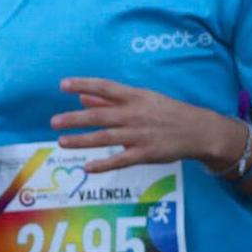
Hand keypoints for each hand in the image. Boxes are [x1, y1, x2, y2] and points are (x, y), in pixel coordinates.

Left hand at [50, 77, 240, 174]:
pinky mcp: (146, 153)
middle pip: (101, 115)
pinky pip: (121, 159)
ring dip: (82, 140)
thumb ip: (110, 101)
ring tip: (62, 142)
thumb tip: (82, 98)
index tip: (63, 85)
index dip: (84, 84)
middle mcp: (136, 114)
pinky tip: (88, 167)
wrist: (198, 130)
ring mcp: (140, 135)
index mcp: (135, 97)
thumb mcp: (142, 100)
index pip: (105, 87)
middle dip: (75, 119)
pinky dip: (104, 164)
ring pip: (106, 138)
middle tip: (54, 122)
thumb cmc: (166, 112)